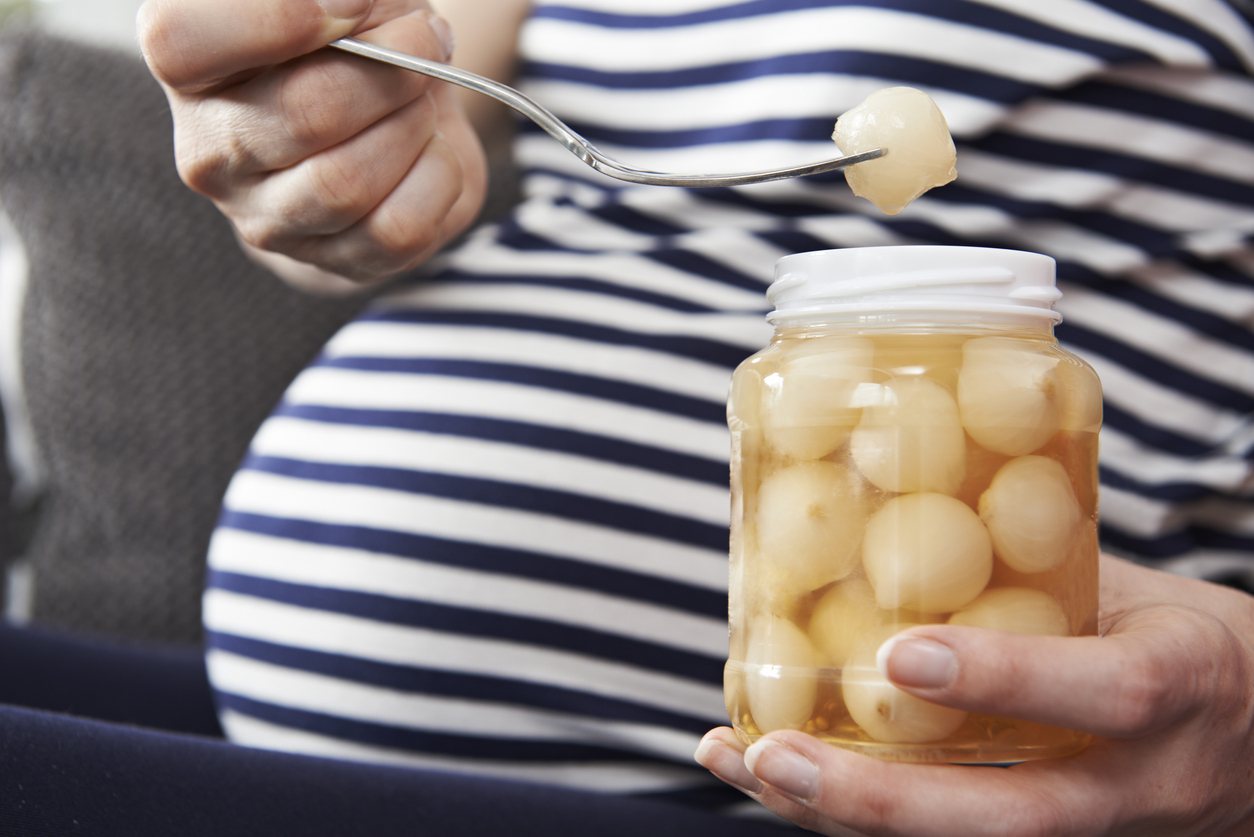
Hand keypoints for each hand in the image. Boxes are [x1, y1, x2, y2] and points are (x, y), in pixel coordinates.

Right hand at [138, 0, 487, 286]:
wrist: (378, 131)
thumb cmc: (349, 45)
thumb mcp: (342, 0)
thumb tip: (369, 9)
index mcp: (188, 65)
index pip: (181, 41)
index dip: (279, 16)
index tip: (355, 3)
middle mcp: (212, 151)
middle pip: (303, 114)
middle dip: (389, 68)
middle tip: (425, 36)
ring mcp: (269, 218)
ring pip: (347, 183)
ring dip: (412, 124)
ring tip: (423, 97)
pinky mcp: (335, 261)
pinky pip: (398, 228)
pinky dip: (438, 177)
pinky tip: (432, 150)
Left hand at [696, 555, 1253, 835]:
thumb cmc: (1196, 646)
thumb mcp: (1146, 593)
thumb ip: (1042, 574)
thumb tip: (906, 506)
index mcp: (1181, 687)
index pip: (1106, 694)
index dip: (1004, 677)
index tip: (900, 656)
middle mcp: (1142, 782)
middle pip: (1013, 819)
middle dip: (881, 799)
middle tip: (773, 755)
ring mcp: (1103, 831)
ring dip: (841, 816)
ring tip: (742, 765)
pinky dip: (851, 813)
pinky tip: (771, 773)